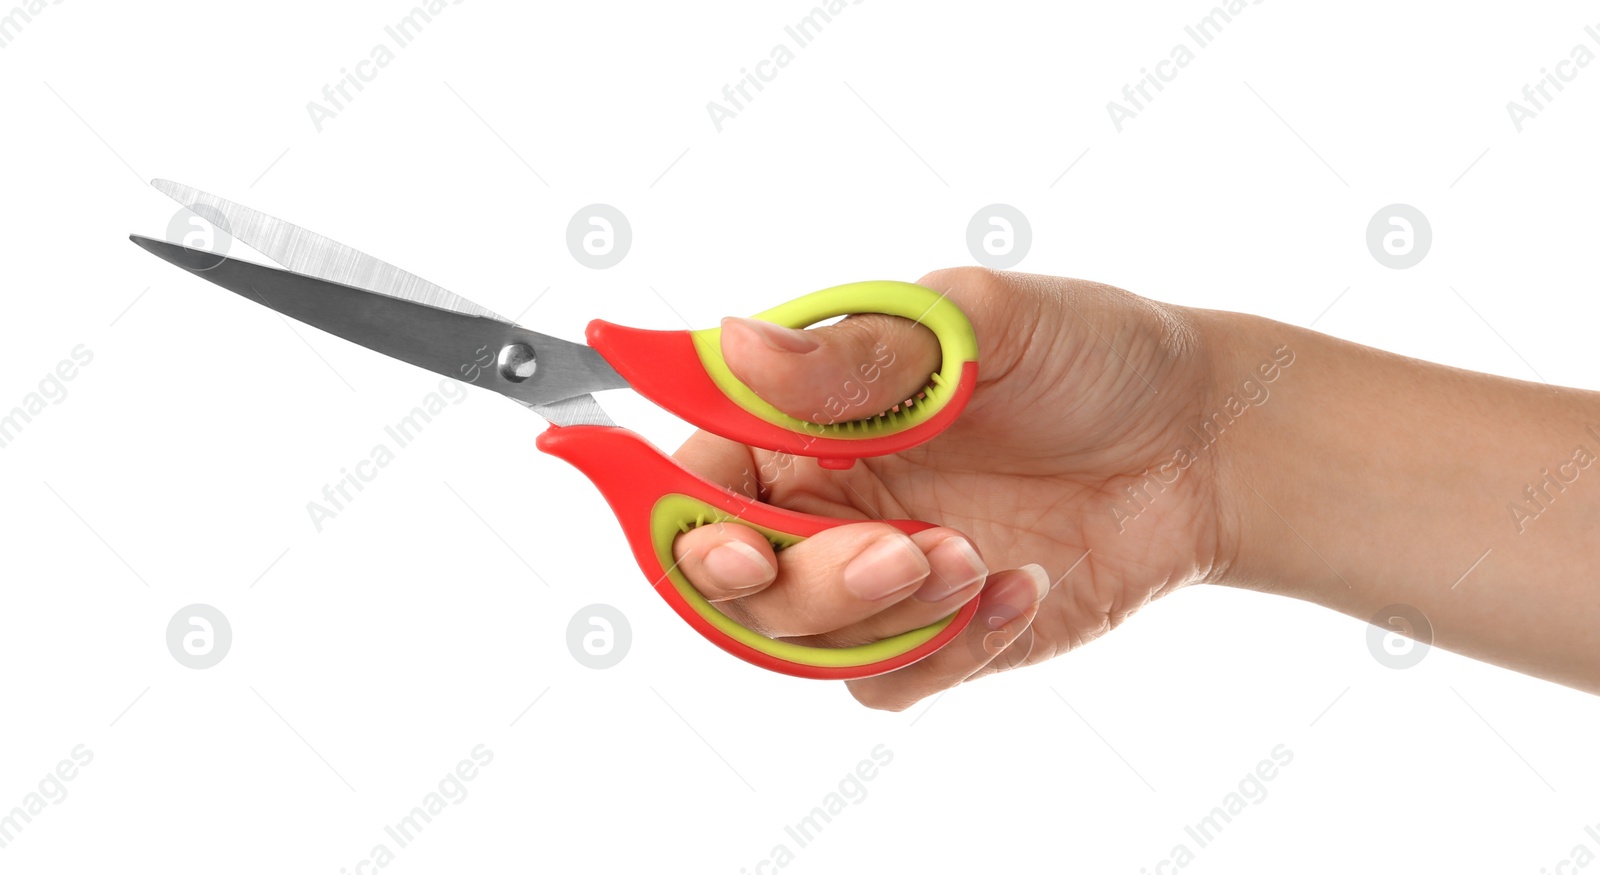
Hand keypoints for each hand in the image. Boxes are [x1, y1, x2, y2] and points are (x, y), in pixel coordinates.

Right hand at [672, 267, 1230, 708]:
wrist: (1201, 440)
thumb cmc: (1090, 354)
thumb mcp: (980, 324)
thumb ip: (857, 352)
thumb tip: (736, 343)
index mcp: (804, 416)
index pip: (696, 479)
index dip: (683, 520)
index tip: (738, 543)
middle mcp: (823, 496)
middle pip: (733, 583)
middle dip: (804, 584)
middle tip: (897, 550)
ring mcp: (875, 571)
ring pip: (804, 644)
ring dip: (882, 617)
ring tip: (974, 557)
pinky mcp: (935, 634)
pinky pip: (889, 682)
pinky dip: (947, 651)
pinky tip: (1019, 588)